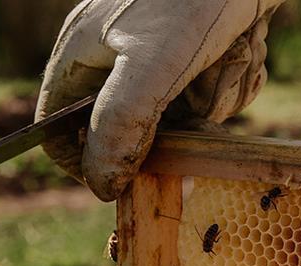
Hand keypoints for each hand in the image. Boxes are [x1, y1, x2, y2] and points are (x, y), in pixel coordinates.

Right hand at [36, 0, 282, 200]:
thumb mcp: (152, 65)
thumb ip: (120, 122)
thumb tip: (101, 182)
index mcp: (80, 52)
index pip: (56, 129)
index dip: (85, 163)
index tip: (125, 184)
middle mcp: (114, 52)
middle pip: (128, 127)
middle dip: (169, 127)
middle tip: (199, 113)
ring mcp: (158, 49)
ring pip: (178, 110)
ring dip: (210, 98)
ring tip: (225, 63)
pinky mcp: (198, 45)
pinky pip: (209, 86)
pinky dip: (230, 76)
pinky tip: (244, 47)